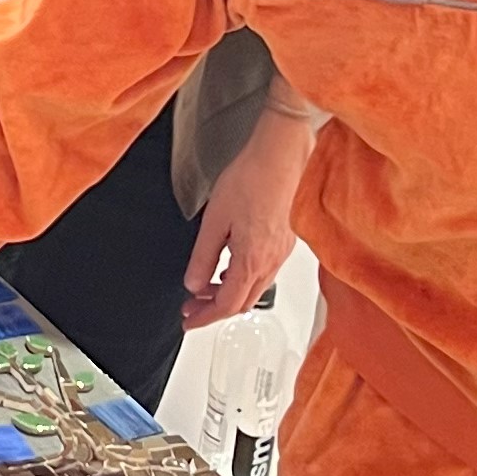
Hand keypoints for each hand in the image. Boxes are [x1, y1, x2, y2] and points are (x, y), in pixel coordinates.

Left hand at [180, 105, 314, 328]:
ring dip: (230, 292)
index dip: (204, 318)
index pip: (226, 306)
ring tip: (206, 285)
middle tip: (193, 306)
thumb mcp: (214, 220)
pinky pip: (265, 271)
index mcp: (252, 261)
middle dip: (215, 309)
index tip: (189, 322)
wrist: (282, 154)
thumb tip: (193, 283)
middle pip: (242, 302)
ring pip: (255, 288)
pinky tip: (231, 264)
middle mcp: (272, 261)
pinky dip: (244, 277)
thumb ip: (203, 256)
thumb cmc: (252, 178)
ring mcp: (283, 252)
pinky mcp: (288, 240)